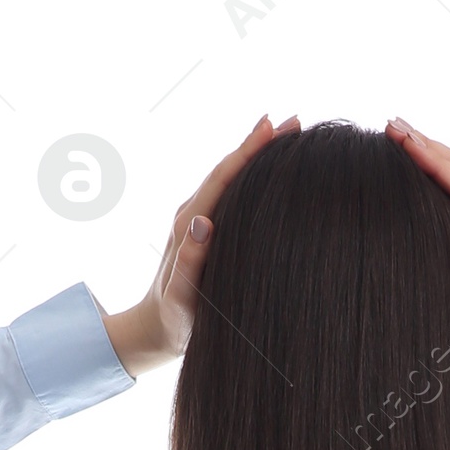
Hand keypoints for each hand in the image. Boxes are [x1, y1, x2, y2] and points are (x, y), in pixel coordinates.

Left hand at [102, 113, 300, 373]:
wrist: (154, 327)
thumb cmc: (172, 319)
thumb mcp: (181, 297)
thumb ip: (190, 262)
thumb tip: (202, 223)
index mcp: (189, 225)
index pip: (222, 178)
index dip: (248, 152)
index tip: (274, 128)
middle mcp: (193, 214)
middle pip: (228, 169)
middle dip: (259, 143)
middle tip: (294, 122)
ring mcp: (198, 218)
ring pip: (230, 177)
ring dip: (257, 153)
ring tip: (286, 134)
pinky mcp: (204, 228)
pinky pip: (229, 192)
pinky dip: (250, 174)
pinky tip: (268, 169)